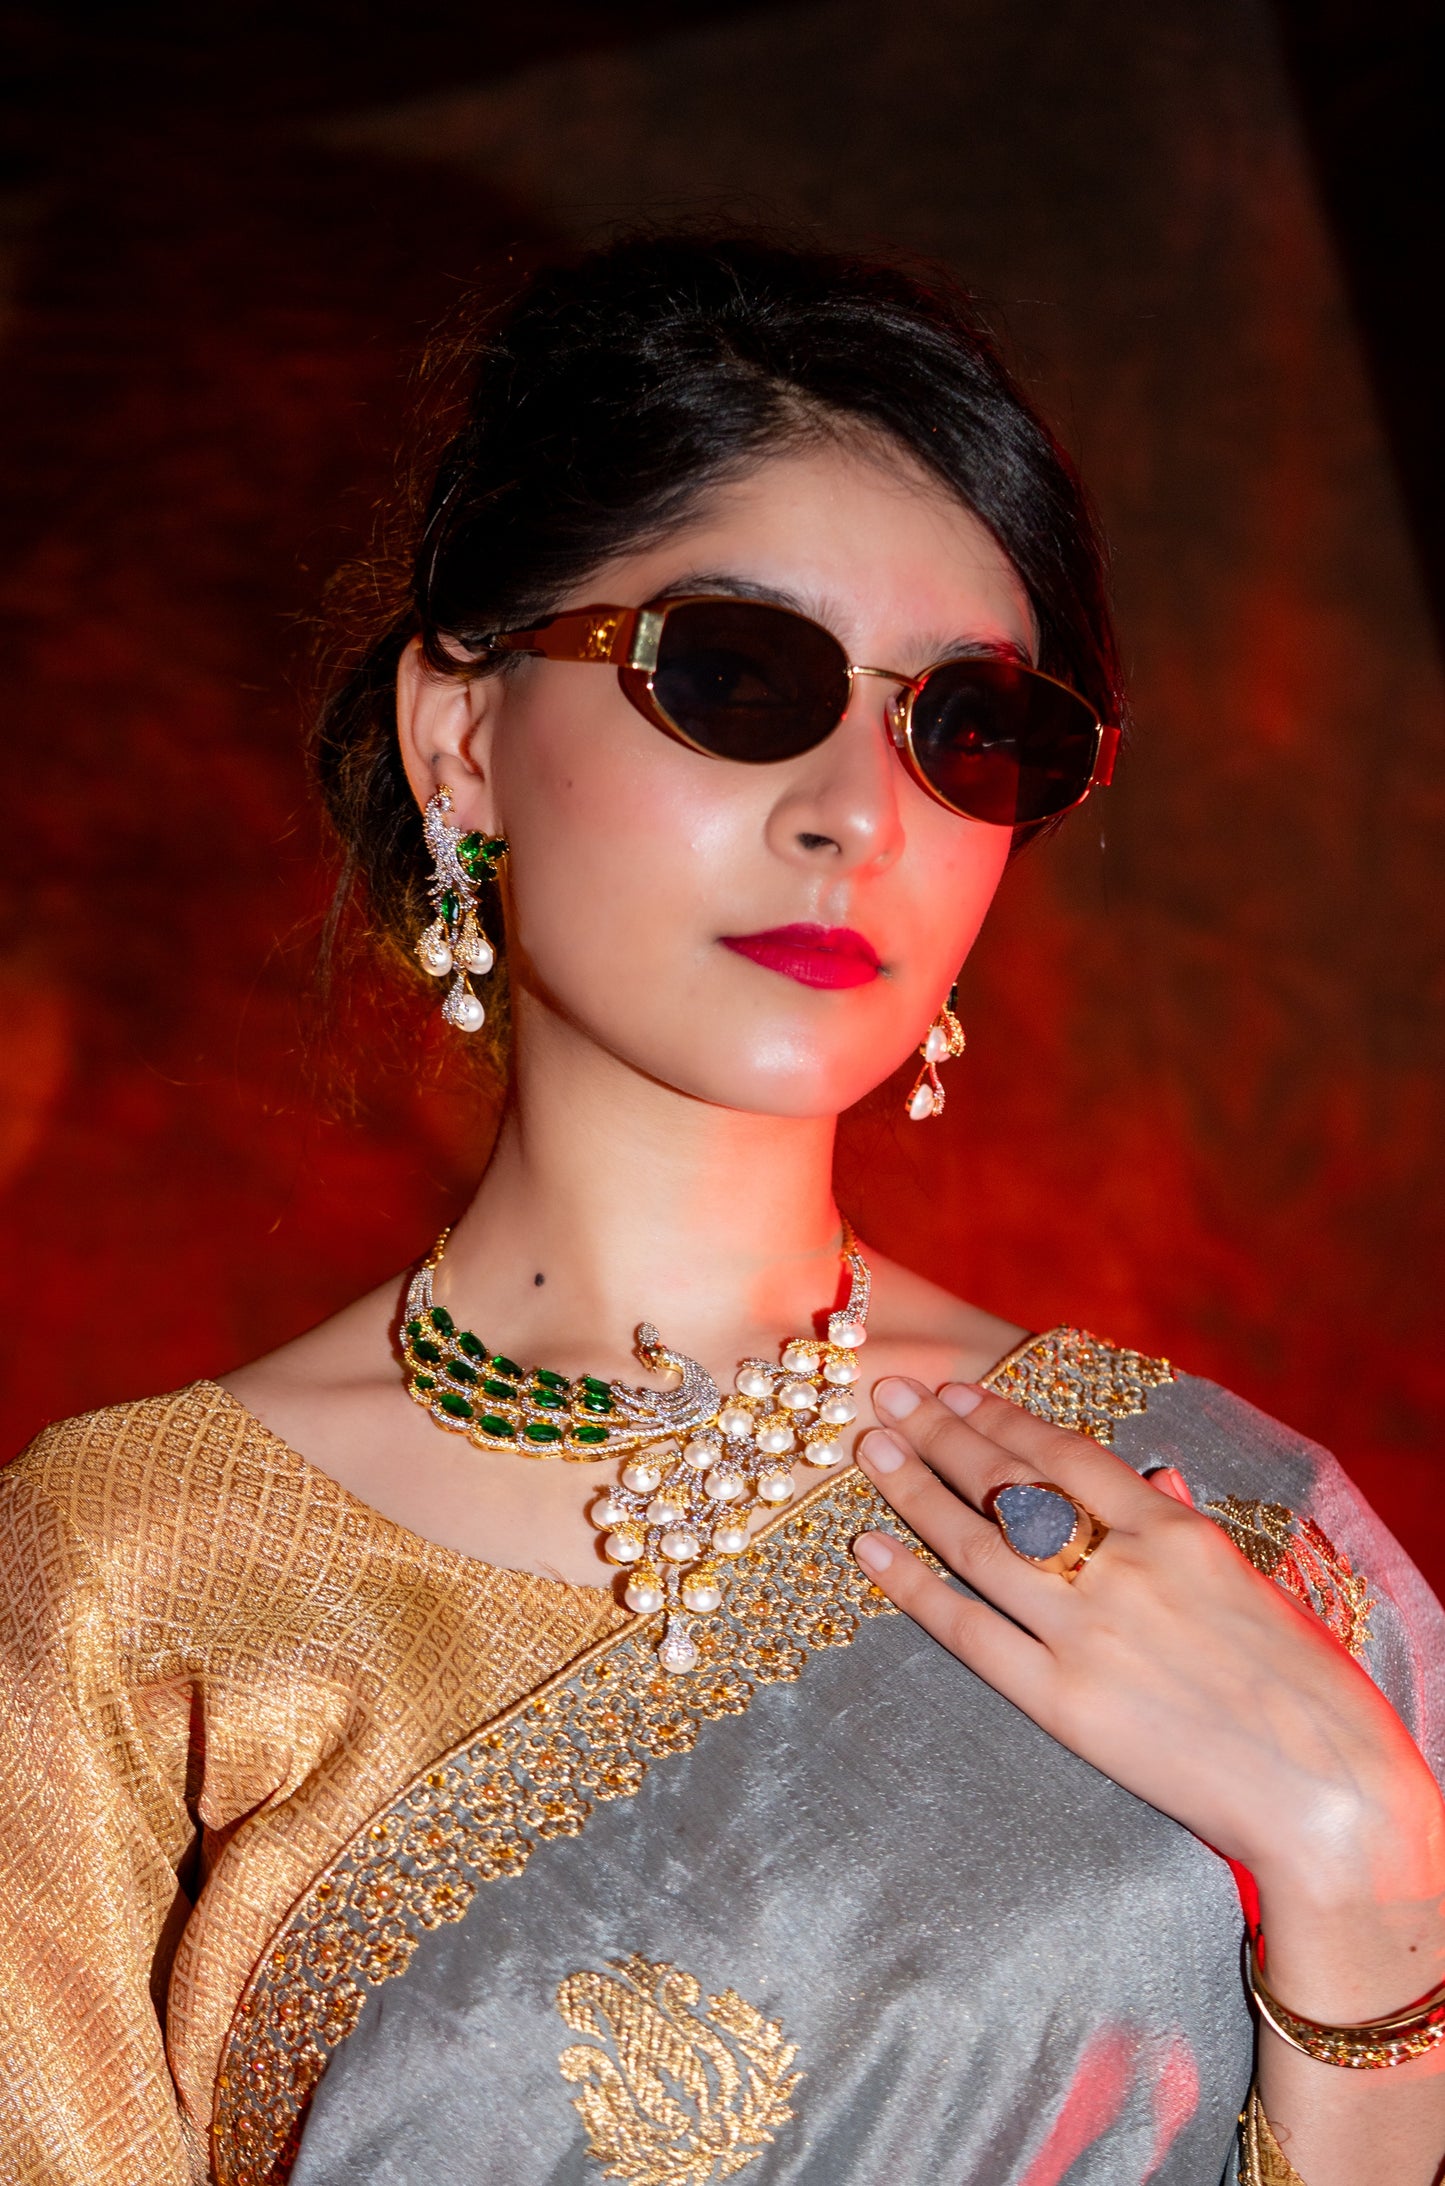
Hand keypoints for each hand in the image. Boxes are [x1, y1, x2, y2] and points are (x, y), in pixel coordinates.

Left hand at [851, 1379, 1444, 1924]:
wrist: (1331, 1792)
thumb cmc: (1308, 1686)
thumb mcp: (1253, 1583)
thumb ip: (1186, 1527)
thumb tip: (1151, 1477)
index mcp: (1174, 1530)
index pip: (1063, 1454)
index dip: (1001, 1417)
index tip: (955, 1390)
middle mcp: (1121, 1566)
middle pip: (1007, 1483)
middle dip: (939, 1431)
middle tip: (888, 1393)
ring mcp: (1086, 1632)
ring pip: (976, 1543)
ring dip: (913, 1489)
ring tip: (868, 1450)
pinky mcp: (1064, 1703)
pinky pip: (969, 1632)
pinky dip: (913, 1586)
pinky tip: (870, 1550)